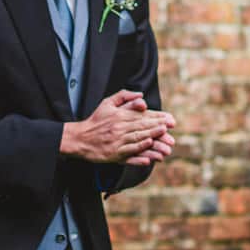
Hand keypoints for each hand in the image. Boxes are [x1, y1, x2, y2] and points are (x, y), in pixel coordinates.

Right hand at [60, 90, 175, 164]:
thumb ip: (124, 96)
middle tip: (169, 126)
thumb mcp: (107, 103)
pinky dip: (139, 150)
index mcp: (119, 116)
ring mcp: (117, 142)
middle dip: (157, 126)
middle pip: (141, 126)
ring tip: (163, 134)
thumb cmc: (95, 120)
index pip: (141, 116)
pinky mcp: (114, 154)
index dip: (156, 117)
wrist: (79, 138)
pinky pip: (129, 152)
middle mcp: (119, 128)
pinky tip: (147, 146)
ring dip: (151, 136)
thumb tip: (141, 95)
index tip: (169, 119)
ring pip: (137, 138)